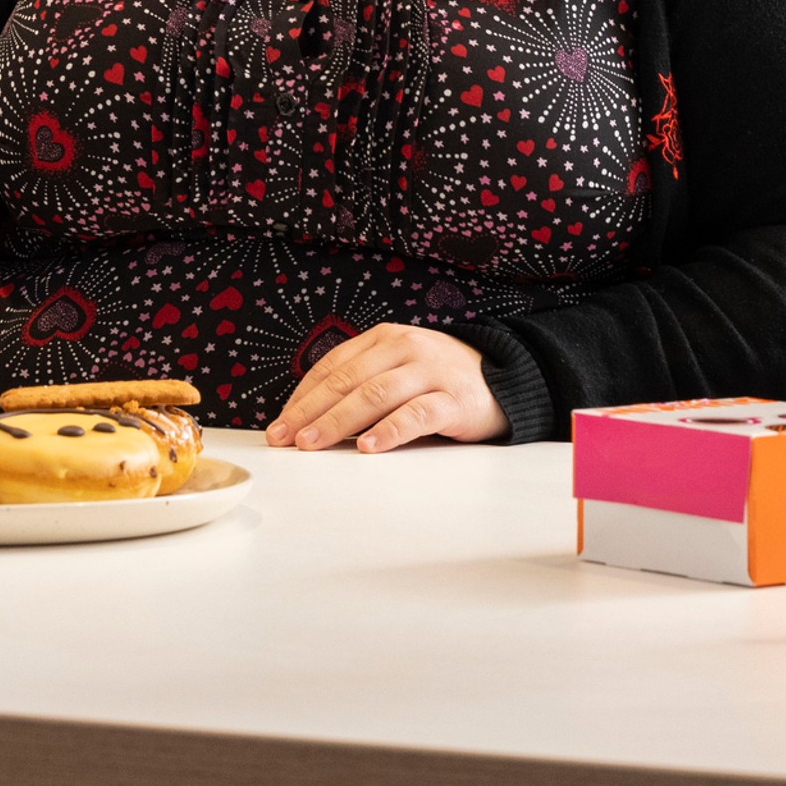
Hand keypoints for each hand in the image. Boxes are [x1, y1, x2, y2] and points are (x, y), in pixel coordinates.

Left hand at [266, 324, 504, 452]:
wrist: (505, 379)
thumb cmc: (439, 379)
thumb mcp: (398, 367)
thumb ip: (362, 383)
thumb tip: (310, 418)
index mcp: (384, 339)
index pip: (333, 367)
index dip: (303, 396)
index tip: (280, 424)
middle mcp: (404, 347)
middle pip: (347, 381)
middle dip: (310, 411)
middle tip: (285, 438)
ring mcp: (430, 371)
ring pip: (375, 394)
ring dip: (338, 421)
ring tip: (313, 444)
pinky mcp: (455, 399)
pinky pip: (416, 414)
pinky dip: (389, 431)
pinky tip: (368, 447)